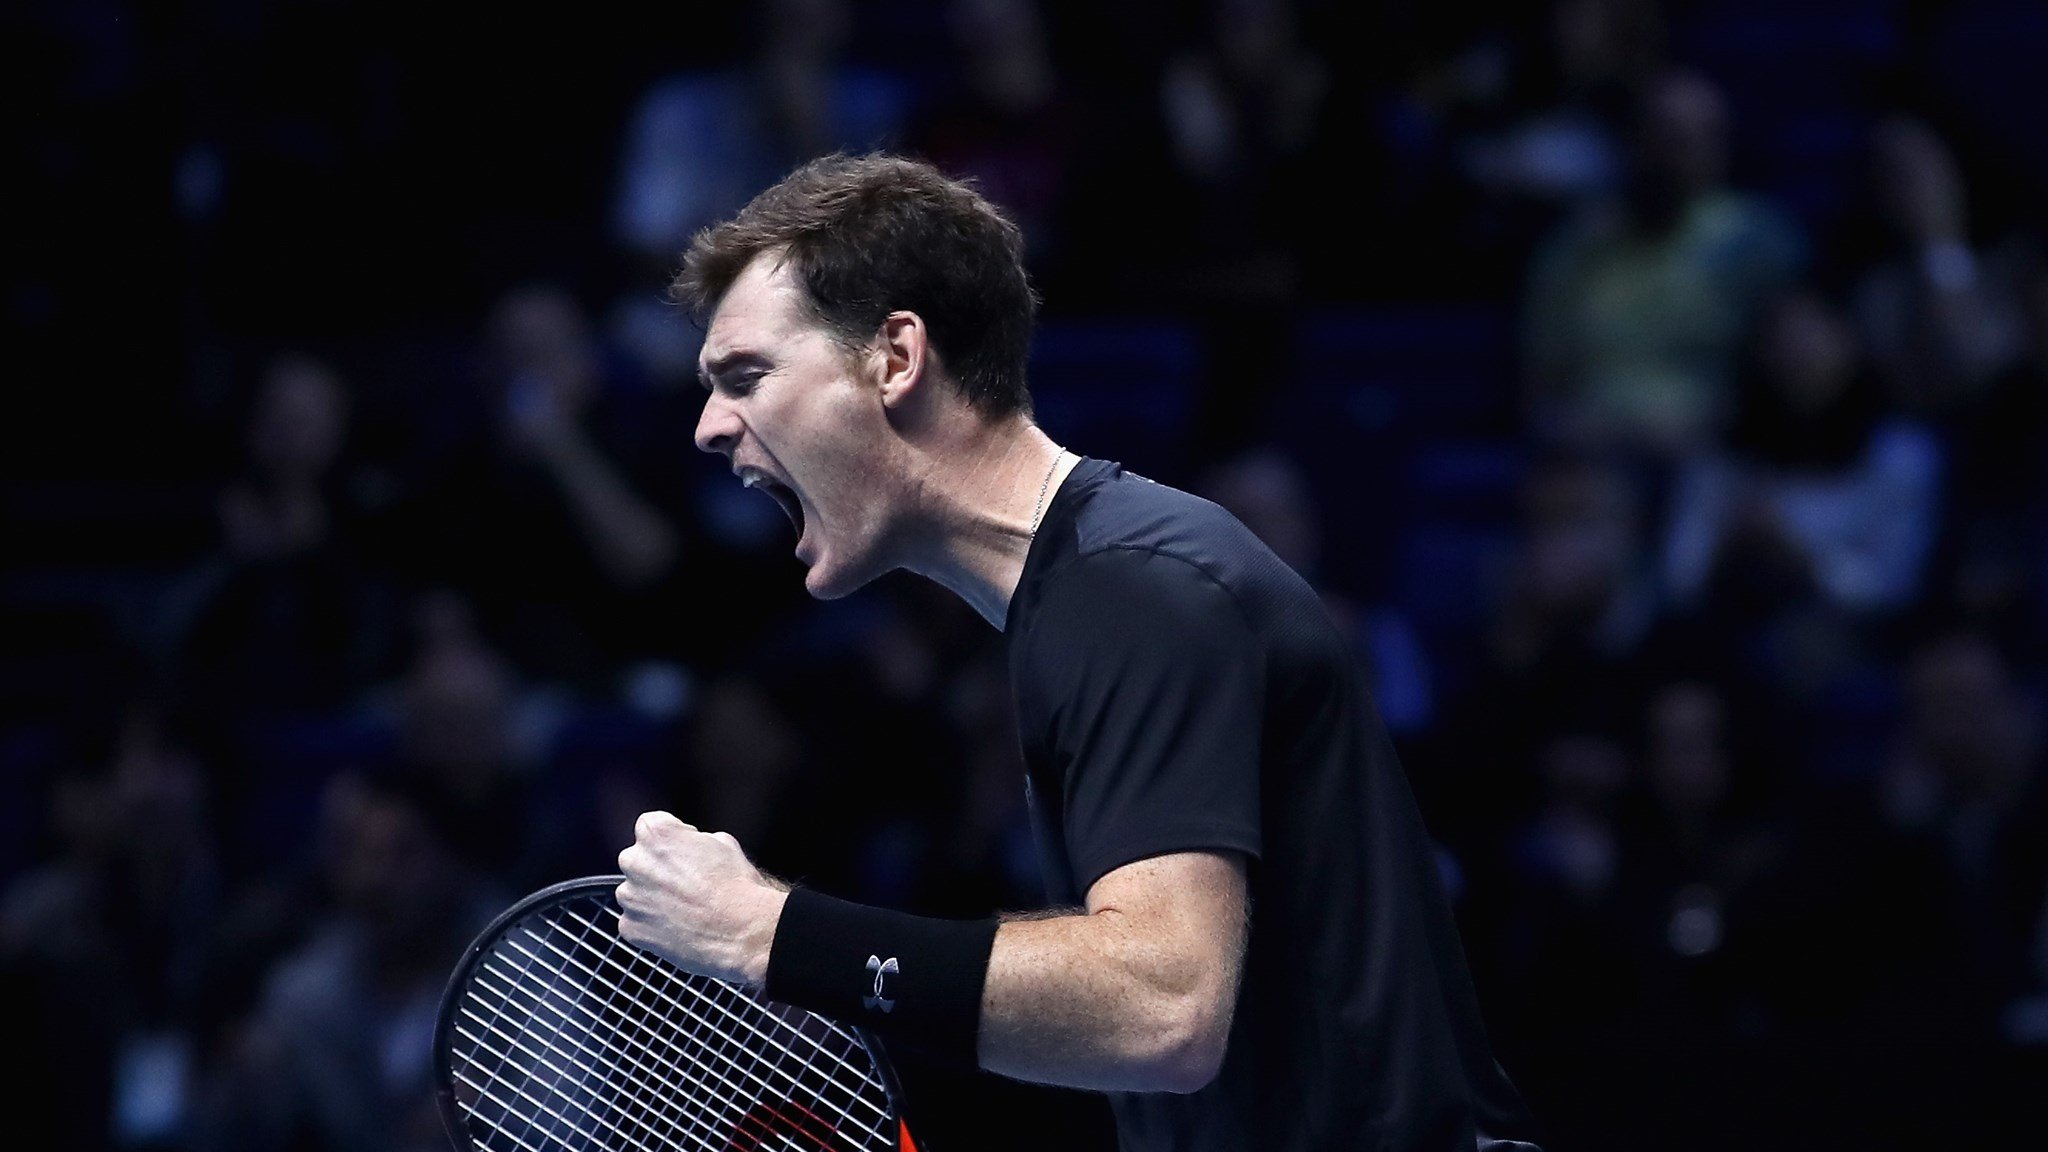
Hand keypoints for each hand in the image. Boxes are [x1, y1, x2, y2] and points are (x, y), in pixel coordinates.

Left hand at [615, 811, 788, 985]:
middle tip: (685, 883)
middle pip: (638, 859)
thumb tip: (692, 849)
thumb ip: (695, 841)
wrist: (738, 931)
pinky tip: (677, 926)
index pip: (649, 826)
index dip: (671, 839)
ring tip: (683, 908)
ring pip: (634, 892)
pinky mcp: (630, 927)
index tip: (684, 851)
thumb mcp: (724, 843)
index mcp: (655, 834)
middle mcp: (635, 862)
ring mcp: (630, 897)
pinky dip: (650, 924)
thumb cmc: (734, 888)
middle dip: (656, 869)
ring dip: (651, 897)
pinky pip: (634, 921)